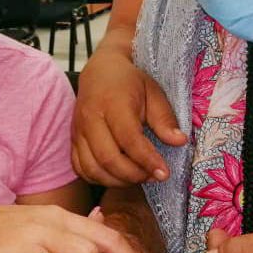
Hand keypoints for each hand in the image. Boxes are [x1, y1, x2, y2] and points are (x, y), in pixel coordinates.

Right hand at [72, 47, 186, 186]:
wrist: (100, 72)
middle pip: (108, 158)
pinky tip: (118, 176)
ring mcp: (78, 131)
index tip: (164, 173)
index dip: (146, 160)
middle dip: (133, 175)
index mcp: (112, 103)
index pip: (128, 139)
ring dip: (117, 180)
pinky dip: (99, 178)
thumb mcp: (153, 92)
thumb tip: (180, 141)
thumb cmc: (130, 82)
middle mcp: (90, 118)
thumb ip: (165, 118)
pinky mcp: (73, 141)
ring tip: (139, 176)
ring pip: (92, 168)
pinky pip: (81, 168)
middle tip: (153, 176)